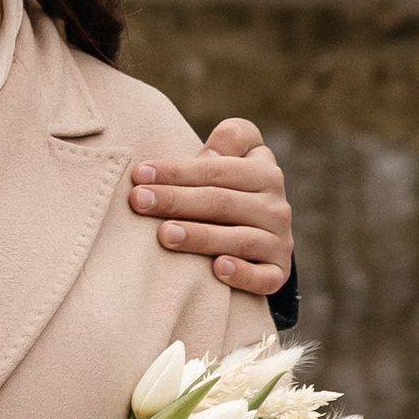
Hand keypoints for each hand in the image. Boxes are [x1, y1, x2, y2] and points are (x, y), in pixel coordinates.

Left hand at [135, 114, 293, 292]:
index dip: (177, 170)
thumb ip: (229, 140)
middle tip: (139, 202)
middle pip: (222, 202)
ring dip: (201, 236)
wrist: (259, 236)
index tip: (139, 174)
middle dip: (177, 201)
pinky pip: (264, 278)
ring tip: (164, 234)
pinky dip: (242, 274)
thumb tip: (211, 153)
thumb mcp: (235, 155)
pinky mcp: (278, 273)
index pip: (217, 169)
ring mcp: (279, 241)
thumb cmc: (229, 188)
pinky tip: (217, 269)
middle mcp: (276, 206)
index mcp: (264, 172)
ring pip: (240, 239)